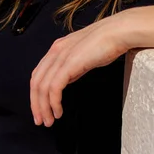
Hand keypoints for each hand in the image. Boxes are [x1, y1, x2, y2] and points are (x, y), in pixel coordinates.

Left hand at [30, 13, 129, 127]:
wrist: (117, 32)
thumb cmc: (106, 42)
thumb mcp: (83, 55)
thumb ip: (72, 66)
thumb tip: (67, 79)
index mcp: (57, 48)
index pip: (38, 74)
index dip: (36, 94)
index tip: (40, 109)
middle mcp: (55, 51)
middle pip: (36, 82)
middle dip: (36, 104)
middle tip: (41, 120)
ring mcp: (61, 57)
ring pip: (42, 87)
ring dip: (44, 107)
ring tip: (50, 120)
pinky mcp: (69, 64)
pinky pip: (54, 87)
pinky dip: (53, 102)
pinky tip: (58, 111)